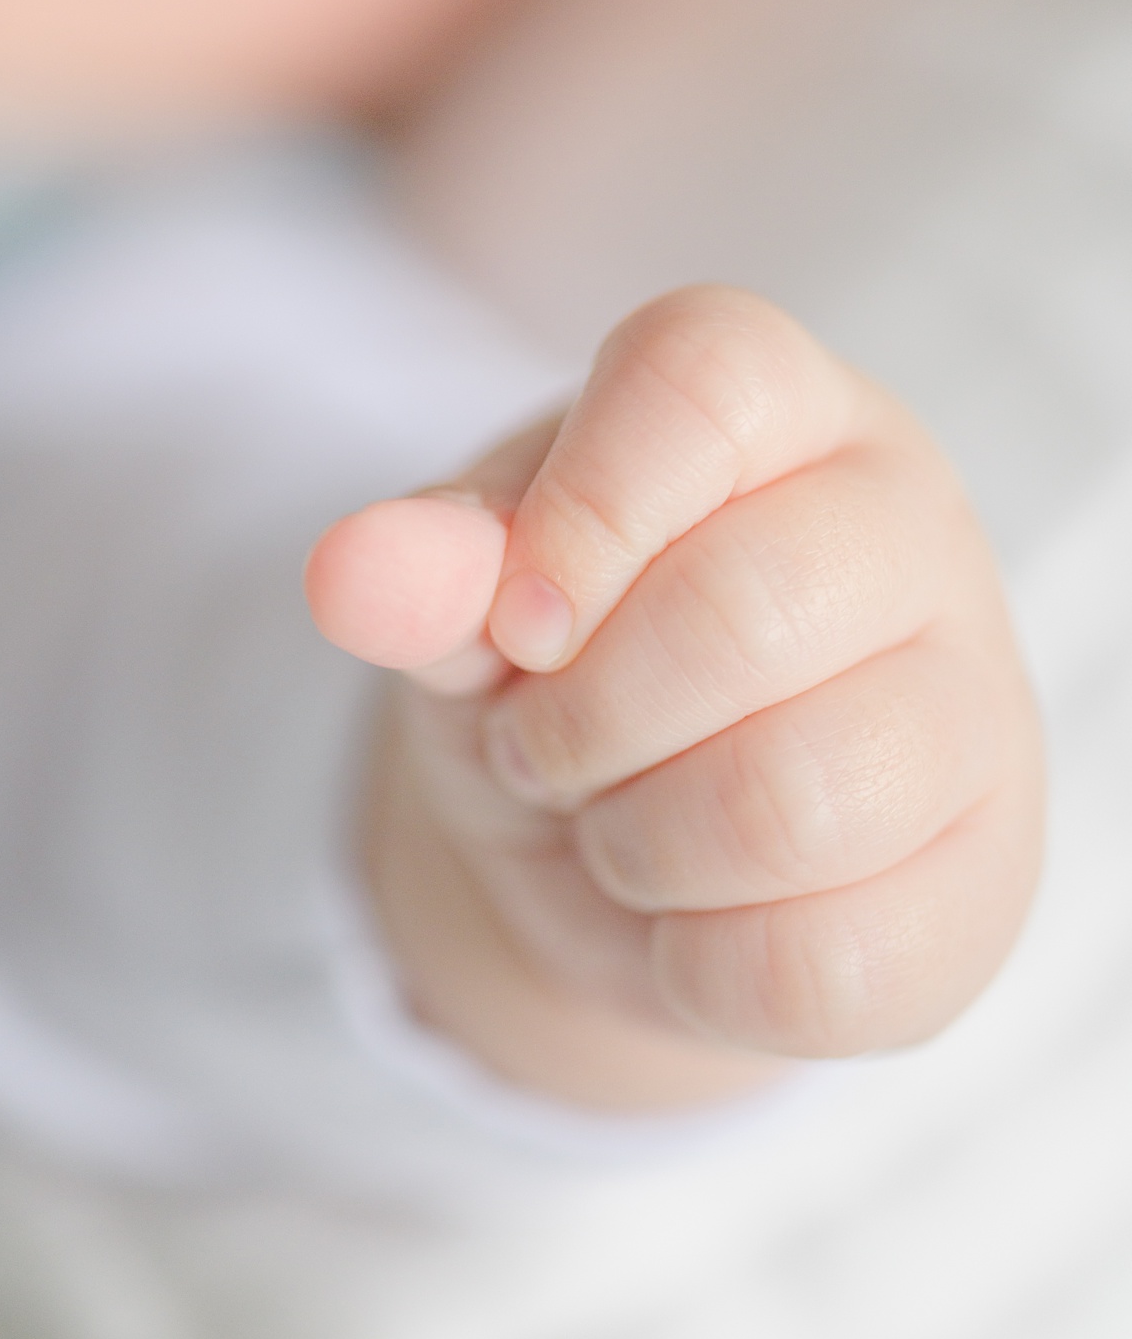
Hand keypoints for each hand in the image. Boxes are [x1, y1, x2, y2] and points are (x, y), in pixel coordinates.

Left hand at [306, 287, 1043, 1107]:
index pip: (703, 376)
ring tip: (608, 819)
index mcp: (776, 407)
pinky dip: (691, 963)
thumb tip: (356, 567)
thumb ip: (424, 573)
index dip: (584, 510)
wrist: (607, 849)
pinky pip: (819, 961)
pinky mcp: (982, 886)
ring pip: (794, 803)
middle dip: (581, 718)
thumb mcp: (462, 605)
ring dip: (632, 844)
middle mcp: (904, 529)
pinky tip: (681, 912)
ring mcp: (972, 707)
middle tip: (540, 742)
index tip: (516, 625)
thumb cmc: (545, 670)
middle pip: (746, 611)